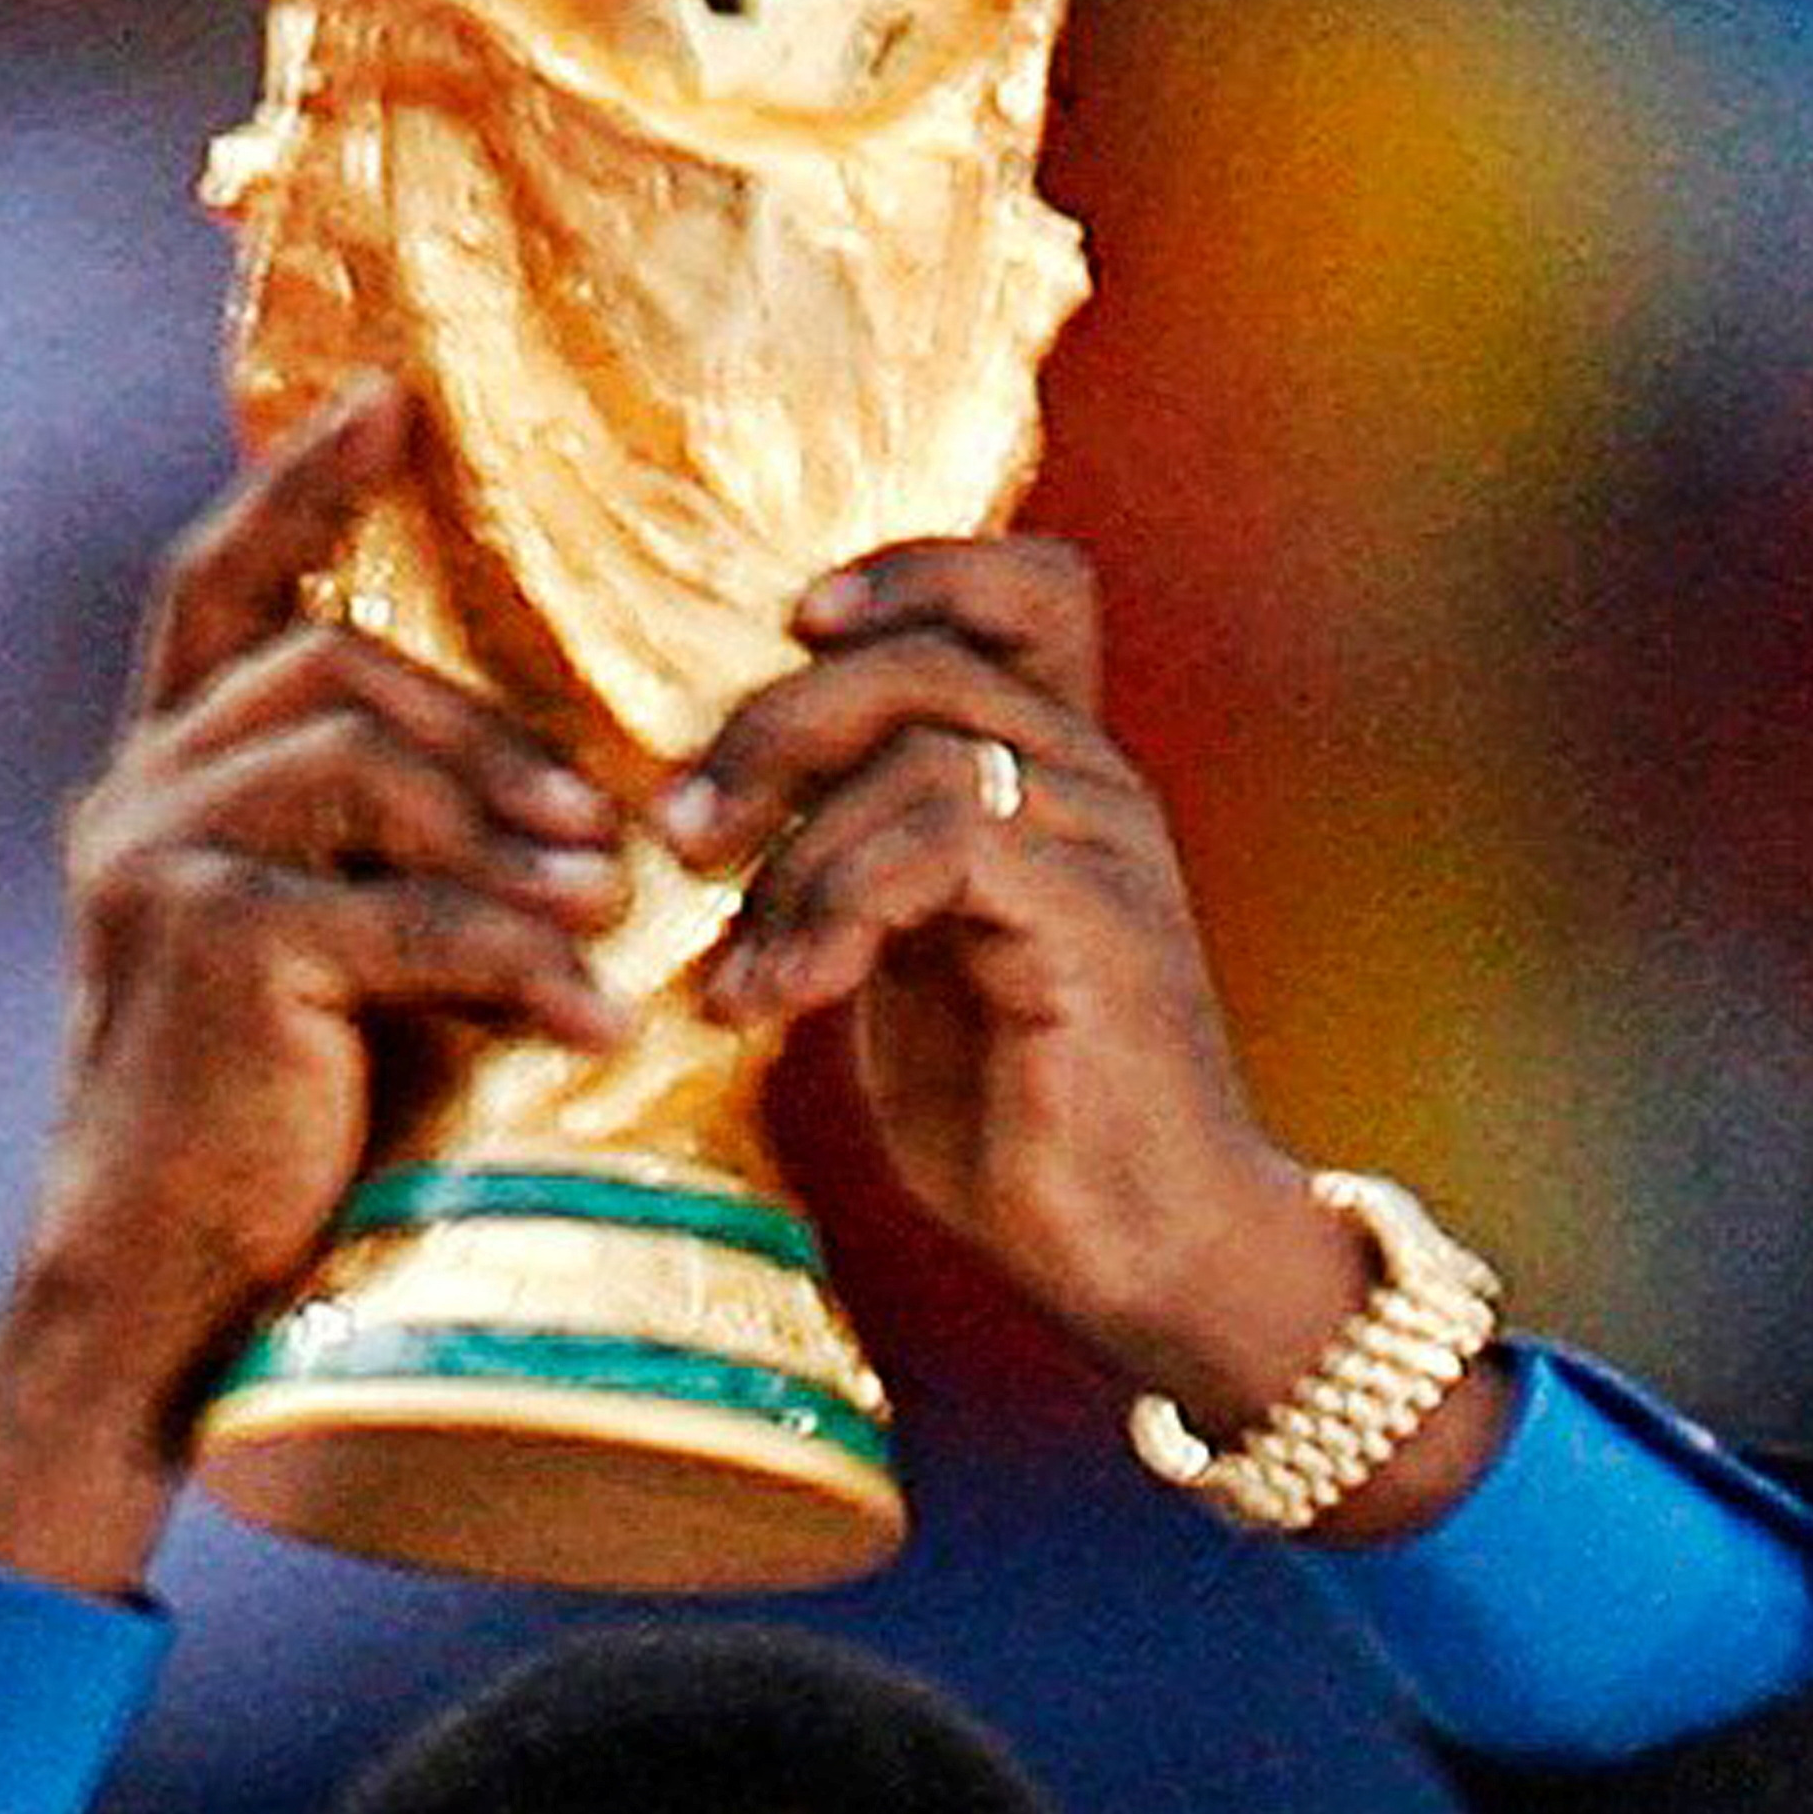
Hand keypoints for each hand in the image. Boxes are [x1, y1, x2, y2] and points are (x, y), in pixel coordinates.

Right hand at [0, 383, 634, 1593]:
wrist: (157, 1293)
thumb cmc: (261, 1137)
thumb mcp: (326, 957)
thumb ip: (387, 853)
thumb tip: (571, 801)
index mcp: (152, 789)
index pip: (214, 590)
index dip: (297, 485)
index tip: (393, 400)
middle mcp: (133, 804)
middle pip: (325, 663)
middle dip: (482, 727)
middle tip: (600, 817)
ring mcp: (158, 867)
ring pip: (361, 760)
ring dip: (508, 824)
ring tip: (604, 903)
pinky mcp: (216, 947)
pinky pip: (402, 911)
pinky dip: (512, 960)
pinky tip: (586, 1020)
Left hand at [660, 539, 1471, 1528]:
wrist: (1131, 1240)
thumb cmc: (1008, 1107)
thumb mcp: (900, 962)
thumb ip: (845, 869)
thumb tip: (696, 820)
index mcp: (1053, 774)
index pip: (1028, 589)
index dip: (913, 573)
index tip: (793, 627)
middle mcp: (1094, 787)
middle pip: (927, 661)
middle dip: (773, 731)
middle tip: (682, 837)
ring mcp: (1107, 852)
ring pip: (921, 757)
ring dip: (787, 863)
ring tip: (736, 980)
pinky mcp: (1096, 931)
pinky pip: (945, 851)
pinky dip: (832, 916)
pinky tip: (782, 1000)